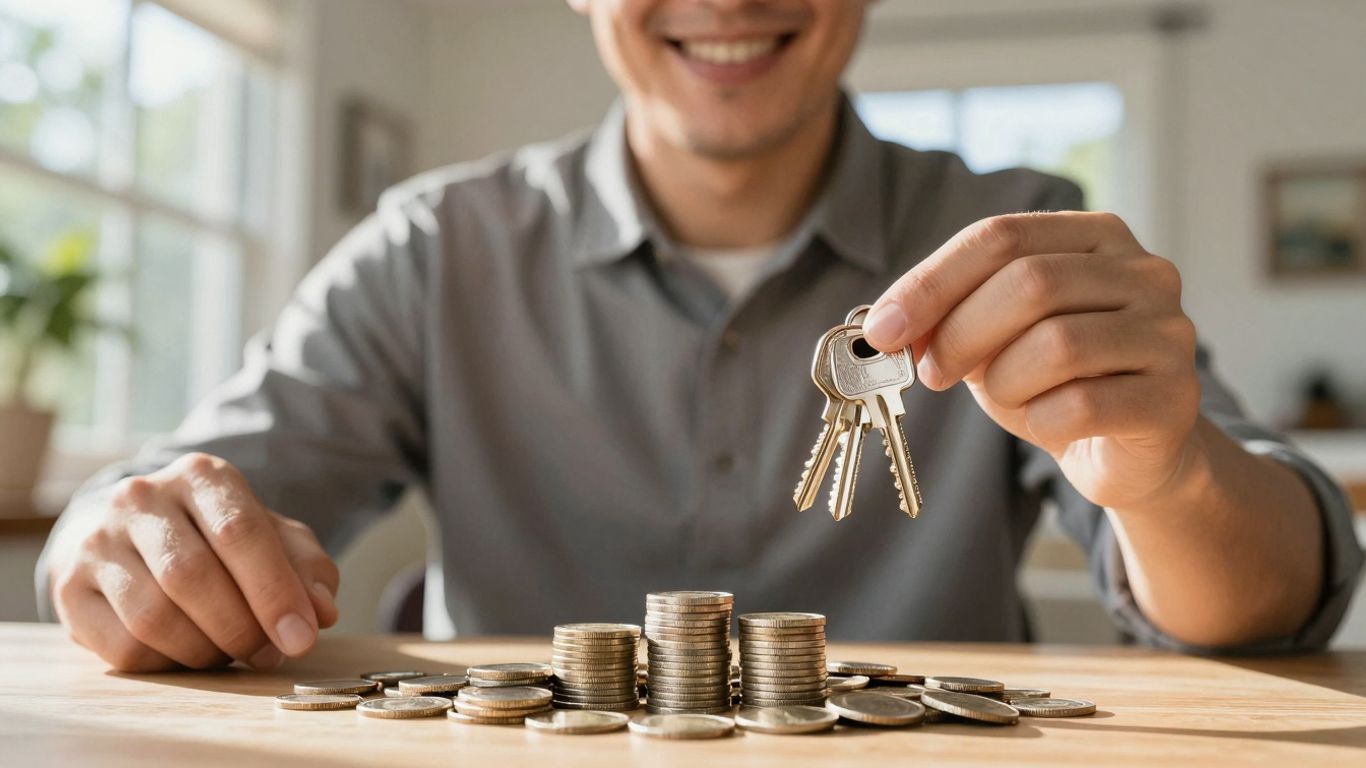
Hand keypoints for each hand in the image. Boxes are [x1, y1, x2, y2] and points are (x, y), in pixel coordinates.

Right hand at [47, 453, 338, 671]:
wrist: (131, 533)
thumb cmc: (215, 538)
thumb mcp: (271, 537)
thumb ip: (305, 568)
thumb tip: (322, 610)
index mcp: (201, 476)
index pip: (240, 532)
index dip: (275, 591)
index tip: (302, 638)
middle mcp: (142, 498)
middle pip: (192, 577)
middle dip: (241, 628)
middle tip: (268, 654)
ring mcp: (98, 541)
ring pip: (154, 616)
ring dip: (204, 651)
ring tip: (230, 653)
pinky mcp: (69, 588)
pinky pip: (122, 647)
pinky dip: (166, 664)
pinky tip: (186, 653)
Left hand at [864, 211, 1200, 509]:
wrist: (1126, 451)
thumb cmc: (1053, 382)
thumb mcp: (992, 338)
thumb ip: (948, 318)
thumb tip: (884, 326)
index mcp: (1095, 237)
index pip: (1000, 236)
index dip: (931, 283)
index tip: (882, 329)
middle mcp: (1144, 272)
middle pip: (1029, 283)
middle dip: (960, 334)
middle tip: (932, 373)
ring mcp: (1168, 332)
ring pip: (1057, 344)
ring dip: (1005, 382)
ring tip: (1006, 397)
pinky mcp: (1176, 397)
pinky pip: (1084, 405)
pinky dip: (1043, 421)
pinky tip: (1049, 424)